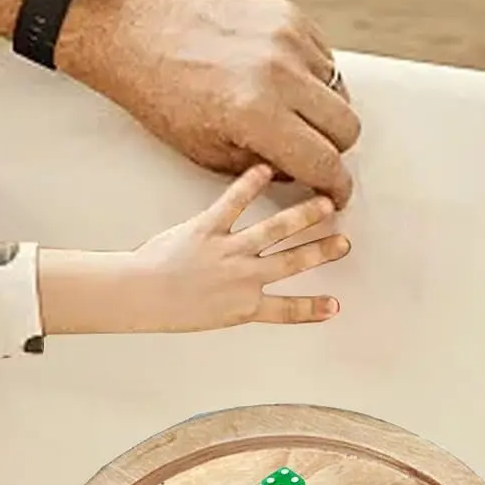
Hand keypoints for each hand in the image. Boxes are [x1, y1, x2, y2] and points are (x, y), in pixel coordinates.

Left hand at [38, 165, 348, 335]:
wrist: (140, 297)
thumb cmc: (167, 310)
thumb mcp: (208, 316)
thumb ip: (233, 302)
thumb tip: (246, 294)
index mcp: (243, 307)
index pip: (287, 310)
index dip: (313, 308)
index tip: (335, 306)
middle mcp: (242, 279)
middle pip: (292, 264)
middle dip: (321, 252)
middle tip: (344, 243)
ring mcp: (227, 252)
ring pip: (274, 231)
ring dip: (303, 216)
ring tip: (325, 204)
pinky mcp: (207, 229)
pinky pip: (233, 203)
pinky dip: (250, 184)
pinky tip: (267, 169)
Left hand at [65, 0, 360, 204]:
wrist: (143, 40)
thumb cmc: (167, 99)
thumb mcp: (212, 154)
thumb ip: (267, 168)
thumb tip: (305, 174)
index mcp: (257, 113)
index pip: (325, 161)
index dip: (335, 186)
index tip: (336, 192)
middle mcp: (279, 72)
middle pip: (347, 126)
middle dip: (333, 150)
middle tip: (313, 156)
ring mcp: (287, 38)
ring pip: (340, 90)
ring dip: (324, 111)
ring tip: (290, 116)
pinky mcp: (287, 14)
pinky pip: (325, 57)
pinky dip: (313, 77)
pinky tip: (282, 84)